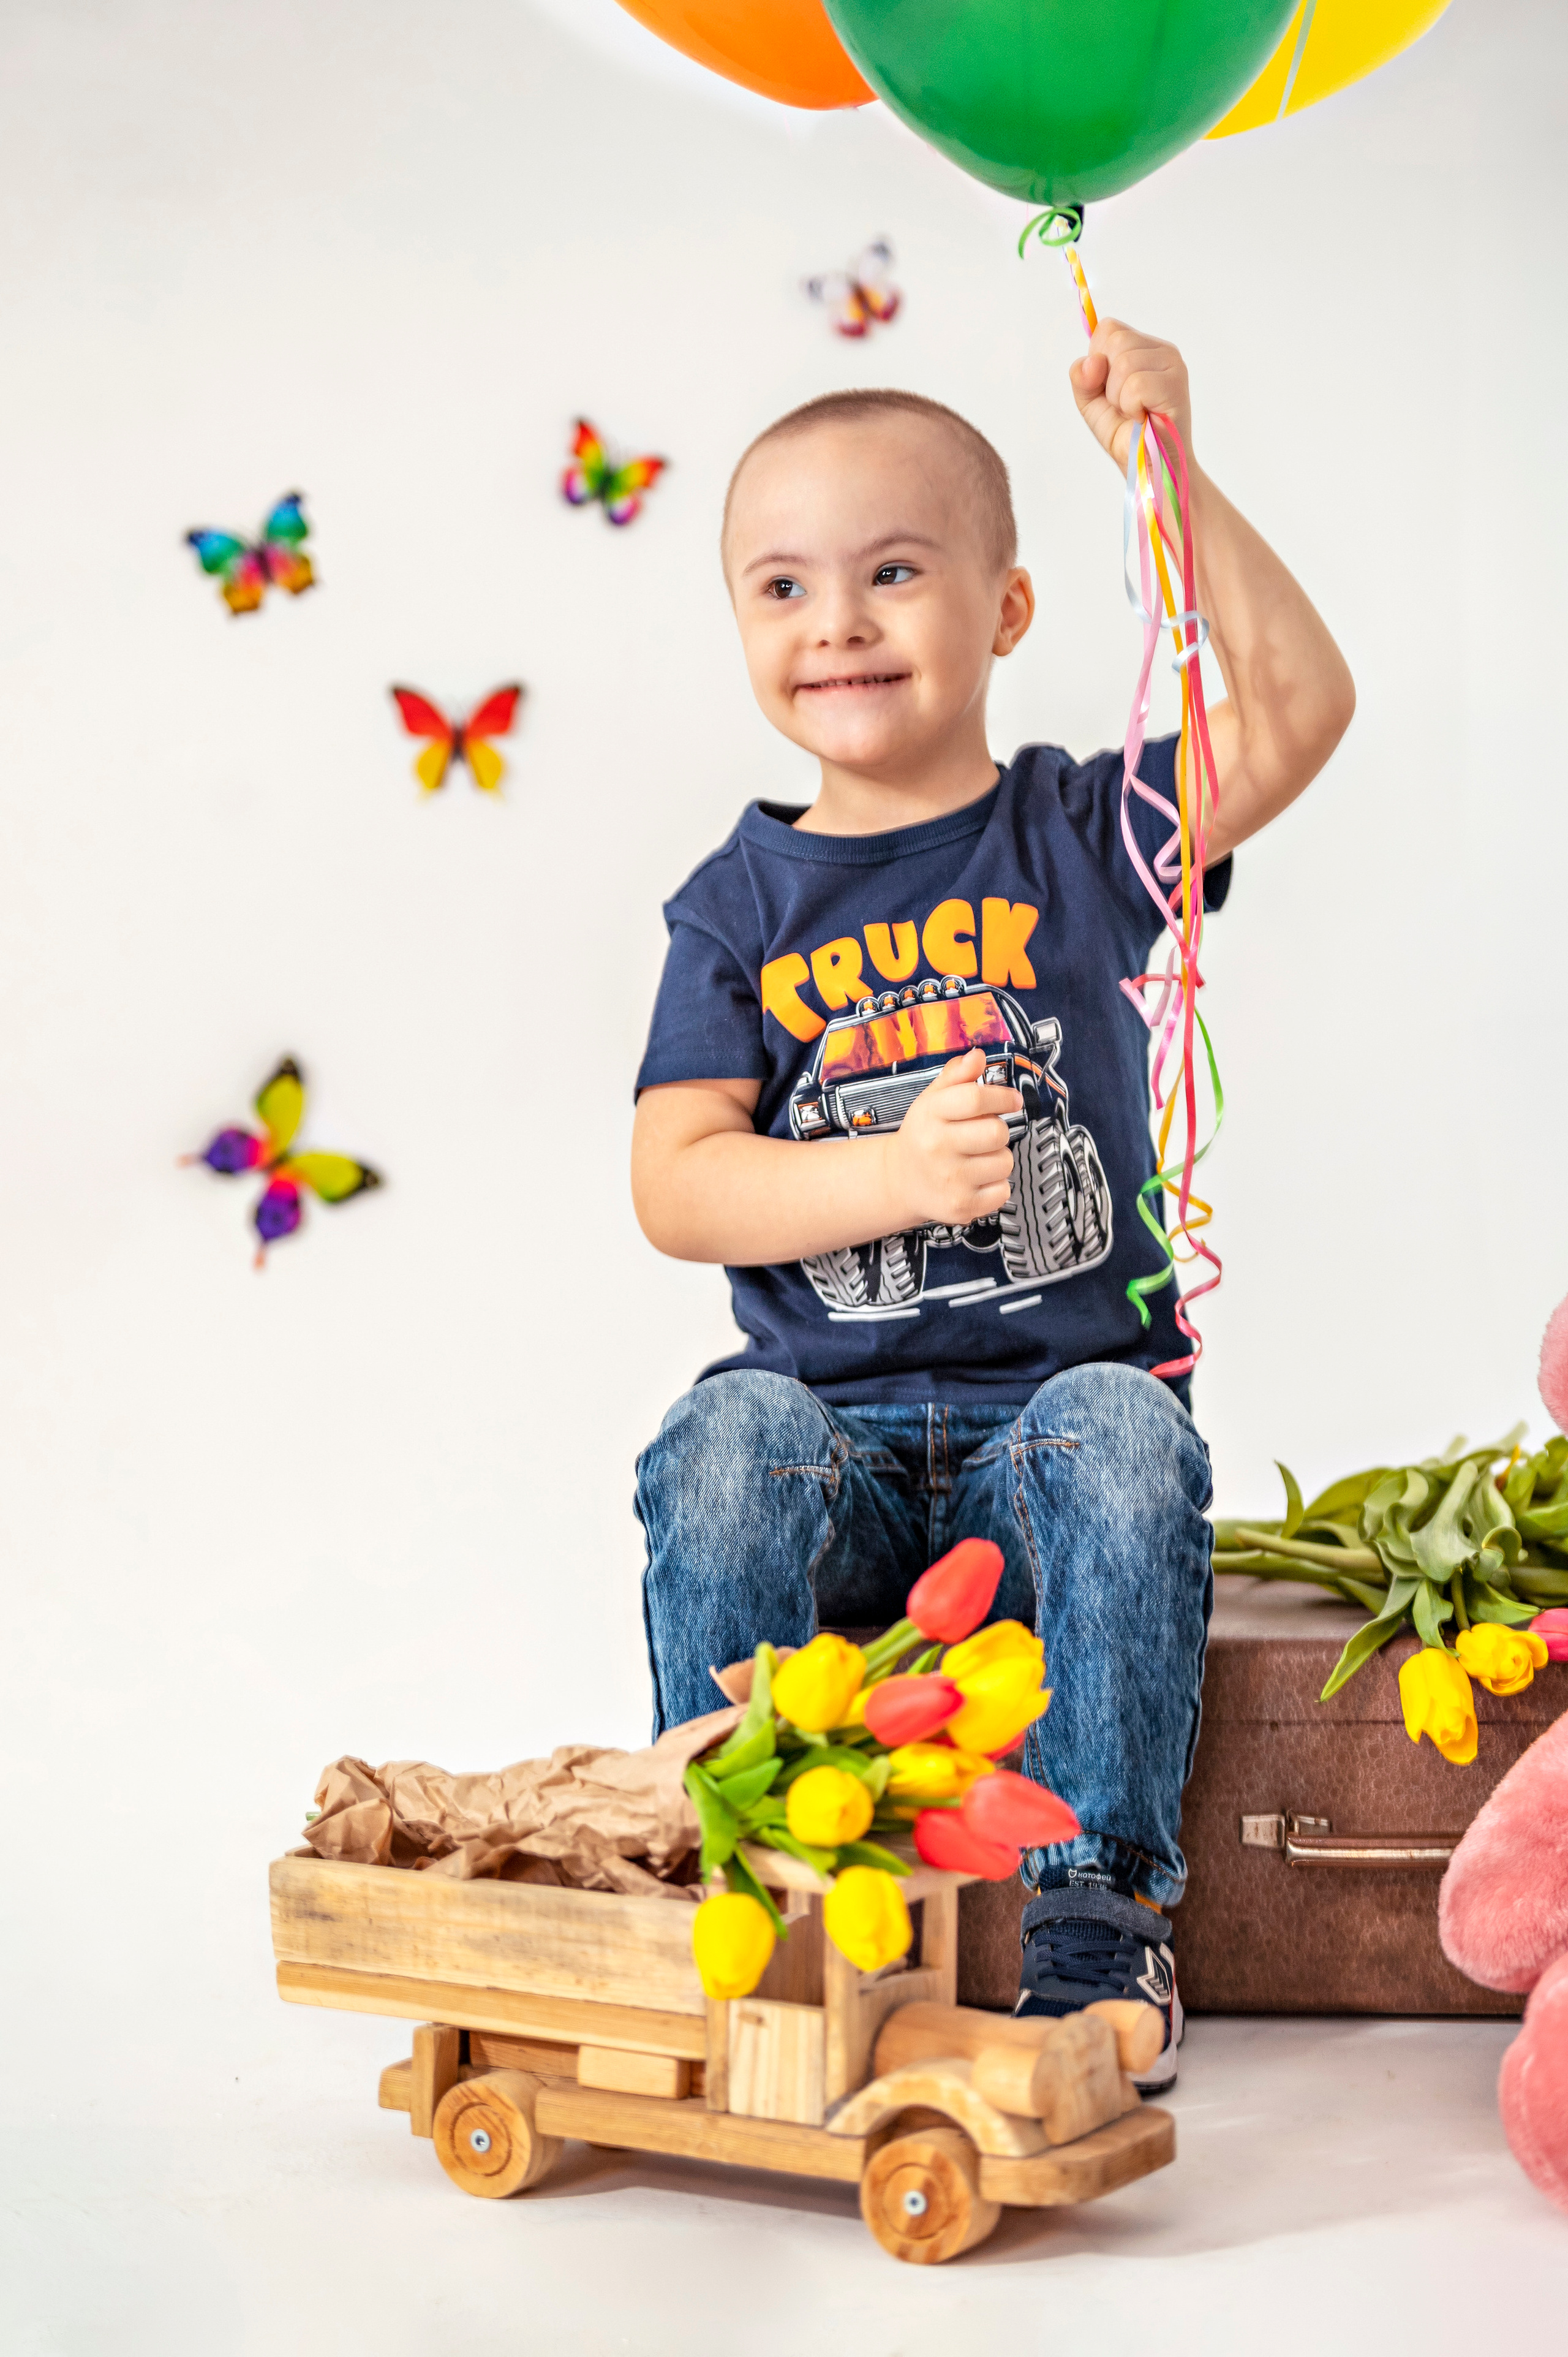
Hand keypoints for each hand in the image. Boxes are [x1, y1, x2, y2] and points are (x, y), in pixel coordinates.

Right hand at [885, 1049, 1017, 1230]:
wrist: (898, 1181)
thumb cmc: (923, 1135)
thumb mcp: (932, 1100)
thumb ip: (956, 1075)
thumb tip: (978, 1055)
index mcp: (930, 1115)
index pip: (975, 1098)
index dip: (1002, 1096)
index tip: (1012, 1100)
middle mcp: (936, 1148)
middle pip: (997, 1133)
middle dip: (998, 1131)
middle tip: (984, 1134)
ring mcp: (949, 1180)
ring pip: (1004, 1162)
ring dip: (998, 1158)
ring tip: (976, 1158)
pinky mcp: (961, 1207)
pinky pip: (1003, 1191)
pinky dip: (996, 1186)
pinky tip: (975, 1180)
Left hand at [1070, 318, 1193, 473]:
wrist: (1147, 467)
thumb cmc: (1125, 434)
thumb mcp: (1091, 402)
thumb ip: (1082, 377)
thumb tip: (1092, 361)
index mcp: (1143, 347)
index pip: (1108, 328)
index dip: (1098, 360)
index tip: (1108, 388)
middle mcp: (1162, 350)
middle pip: (1115, 340)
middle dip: (1107, 381)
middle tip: (1124, 405)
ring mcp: (1172, 365)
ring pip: (1123, 362)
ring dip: (1118, 397)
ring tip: (1134, 412)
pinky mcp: (1175, 384)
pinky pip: (1135, 385)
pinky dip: (1130, 407)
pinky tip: (1143, 417)